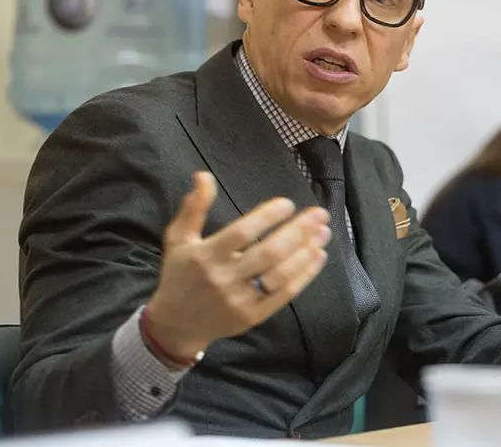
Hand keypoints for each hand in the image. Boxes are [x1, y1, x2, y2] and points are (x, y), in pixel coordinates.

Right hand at [144, 171, 330, 361]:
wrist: (176, 325)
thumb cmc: (180, 275)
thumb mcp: (178, 238)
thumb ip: (194, 207)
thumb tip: (204, 175)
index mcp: (206, 256)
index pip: (241, 233)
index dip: (267, 217)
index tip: (288, 204)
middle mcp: (224, 278)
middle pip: (269, 253)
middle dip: (298, 231)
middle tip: (319, 214)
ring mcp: (240, 300)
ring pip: (281, 274)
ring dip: (306, 252)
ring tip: (324, 232)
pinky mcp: (253, 316)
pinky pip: (284, 295)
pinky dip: (304, 275)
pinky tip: (317, 256)